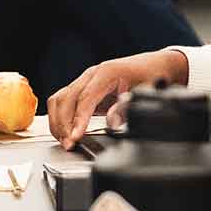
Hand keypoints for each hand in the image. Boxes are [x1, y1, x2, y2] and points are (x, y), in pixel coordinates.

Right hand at [47, 49, 189, 147]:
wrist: (153, 67)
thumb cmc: (149, 77)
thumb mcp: (144, 93)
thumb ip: (127, 108)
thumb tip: (112, 122)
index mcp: (106, 73)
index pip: (85, 98)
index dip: (78, 119)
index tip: (74, 136)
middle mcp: (91, 75)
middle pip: (66, 98)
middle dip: (64, 123)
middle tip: (69, 144)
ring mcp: (85, 81)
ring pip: (59, 99)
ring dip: (58, 121)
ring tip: (64, 140)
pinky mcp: (83, 89)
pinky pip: (63, 101)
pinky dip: (59, 117)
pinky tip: (64, 131)